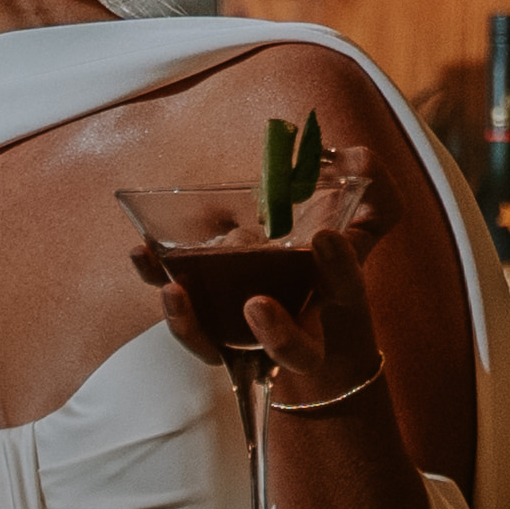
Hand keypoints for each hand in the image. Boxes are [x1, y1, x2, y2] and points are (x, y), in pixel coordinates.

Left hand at [135, 160, 389, 407]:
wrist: (303, 303)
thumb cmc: (326, 257)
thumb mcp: (363, 220)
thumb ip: (367, 188)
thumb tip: (347, 155)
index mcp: (336, 297)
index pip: (346, 288)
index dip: (340, 268)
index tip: (328, 239)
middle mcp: (298, 329)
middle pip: (296, 352)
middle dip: (280, 336)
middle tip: (257, 305)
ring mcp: (248, 335)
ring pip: (225, 350)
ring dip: (198, 327)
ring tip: (177, 290)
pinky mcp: (210, 321)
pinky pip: (185, 321)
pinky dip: (160, 288)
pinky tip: (142, 253)